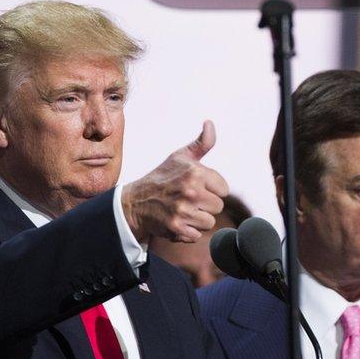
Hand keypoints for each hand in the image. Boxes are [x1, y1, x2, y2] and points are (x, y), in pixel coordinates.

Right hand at [122, 120, 228, 242]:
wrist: (135, 202)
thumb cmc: (162, 178)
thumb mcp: (180, 157)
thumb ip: (202, 143)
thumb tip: (210, 123)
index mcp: (195, 172)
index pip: (224, 189)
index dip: (211, 189)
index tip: (196, 187)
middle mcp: (190, 191)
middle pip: (218, 206)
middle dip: (205, 205)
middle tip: (187, 200)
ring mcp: (183, 211)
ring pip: (209, 222)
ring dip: (197, 219)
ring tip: (182, 210)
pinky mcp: (177, 228)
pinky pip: (197, 235)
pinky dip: (188, 232)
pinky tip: (176, 221)